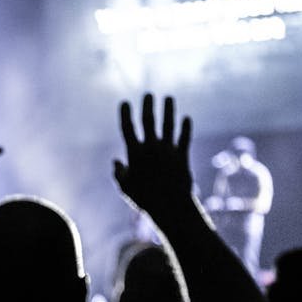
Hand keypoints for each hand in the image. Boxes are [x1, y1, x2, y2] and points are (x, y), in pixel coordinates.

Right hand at [113, 94, 193, 215]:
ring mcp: (168, 150)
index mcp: (135, 153)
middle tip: (148, 95)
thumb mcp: (125, 188)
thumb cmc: (144, 199)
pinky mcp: (182, 156)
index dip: (125, 113)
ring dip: (168, 109)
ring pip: (168, 124)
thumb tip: (115, 162)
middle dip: (148, 105)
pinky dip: (185, 127)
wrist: (170, 207)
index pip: (128, 128)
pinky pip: (184, 138)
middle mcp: (151, 147)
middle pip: (149, 120)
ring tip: (168, 98)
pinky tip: (186, 119)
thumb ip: (119, 173)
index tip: (125, 102)